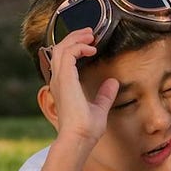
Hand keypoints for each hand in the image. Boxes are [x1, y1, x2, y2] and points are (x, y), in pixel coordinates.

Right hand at [45, 27, 116, 145]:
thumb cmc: (87, 128)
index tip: (91, 44)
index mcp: (64, 86)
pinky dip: (78, 47)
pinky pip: (67, 54)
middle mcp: (58, 80)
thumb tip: (112, 83)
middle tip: (90, 33)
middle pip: (59, 49)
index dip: (74, 47)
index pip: (63, 60)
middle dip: (74, 38)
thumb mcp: (99, 108)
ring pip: (60, 48)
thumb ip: (104, 95)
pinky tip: (91, 49)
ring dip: (75, 38)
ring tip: (90, 35)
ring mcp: (59, 79)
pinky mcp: (64, 79)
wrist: (80, 137)